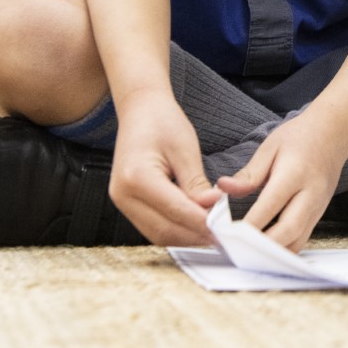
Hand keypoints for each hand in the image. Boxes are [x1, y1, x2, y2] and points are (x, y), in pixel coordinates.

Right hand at [109, 91, 221, 245]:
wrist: (140, 110)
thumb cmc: (162, 121)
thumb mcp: (185, 148)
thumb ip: (196, 183)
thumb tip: (212, 210)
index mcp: (137, 177)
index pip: (175, 210)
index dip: (202, 224)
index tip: (226, 229)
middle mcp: (123, 194)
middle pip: (164, 230)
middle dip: (195, 236)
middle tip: (224, 237)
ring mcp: (122, 201)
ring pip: (157, 234)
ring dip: (186, 237)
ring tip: (214, 233)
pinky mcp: (127, 204)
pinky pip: (153, 226)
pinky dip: (176, 230)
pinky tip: (196, 226)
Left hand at [216, 114, 342, 251]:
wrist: (333, 134)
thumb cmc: (300, 137)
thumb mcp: (270, 147)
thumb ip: (249, 173)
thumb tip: (223, 188)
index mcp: (295, 173)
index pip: (270, 206)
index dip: (248, 224)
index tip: (227, 235)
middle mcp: (311, 195)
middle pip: (288, 231)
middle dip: (260, 246)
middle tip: (235, 251)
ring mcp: (318, 208)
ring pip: (297, 241)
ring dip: (272, 252)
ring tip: (246, 254)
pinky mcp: (318, 215)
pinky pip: (301, 240)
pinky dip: (282, 249)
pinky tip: (263, 248)